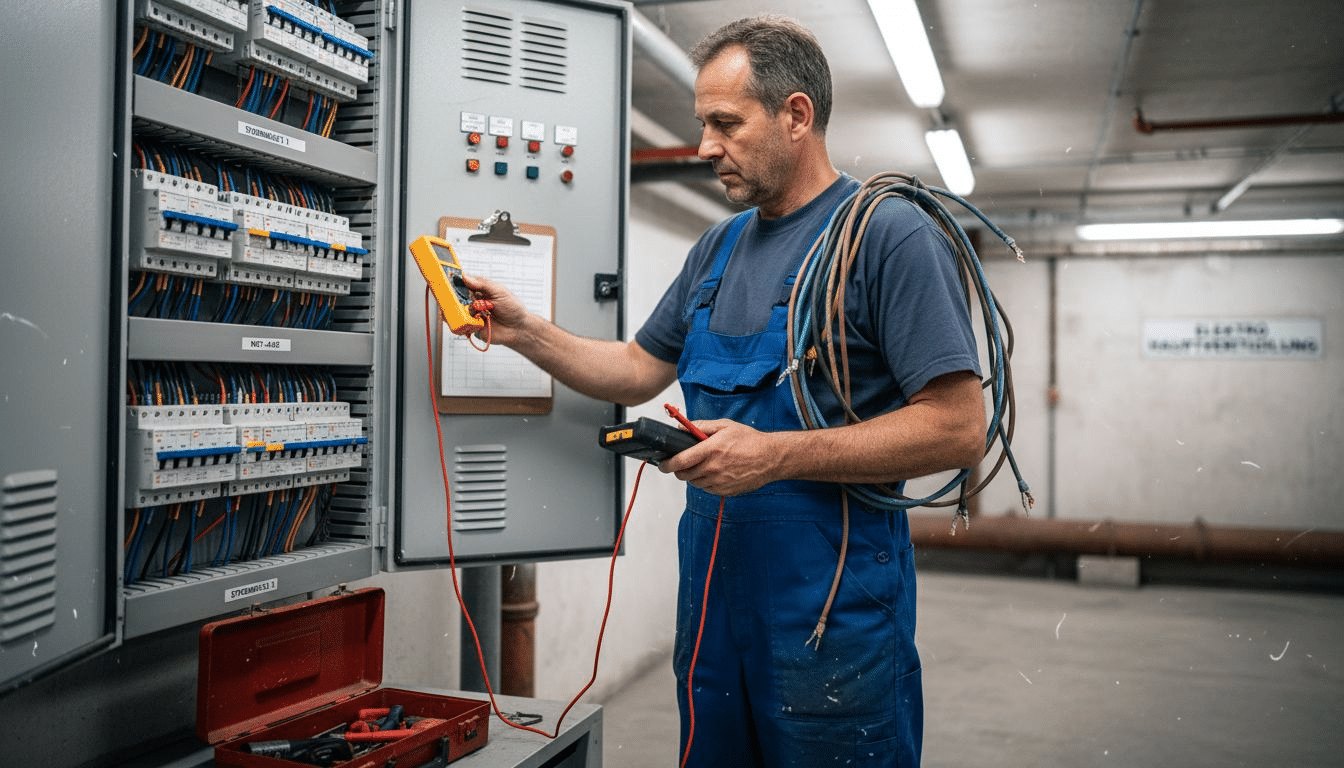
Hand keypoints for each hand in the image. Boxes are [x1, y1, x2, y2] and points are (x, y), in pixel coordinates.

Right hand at [460, 273, 529, 346]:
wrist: (518, 329)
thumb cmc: (512, 308)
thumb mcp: (499, 292)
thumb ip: (483, 284)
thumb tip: (465, 277)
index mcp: (480, 290)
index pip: (464, 283)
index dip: (456, 281)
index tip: (450, 279)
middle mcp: (474, 301)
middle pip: (457, 296)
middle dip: (457, 296)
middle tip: (462, 297)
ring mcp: (472, 314)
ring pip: (458, 310)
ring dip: (464, 309)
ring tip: (477, 310)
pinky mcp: (471, 326)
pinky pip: (461, 324)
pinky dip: (463, 322)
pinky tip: (473, 320)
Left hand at [658, 419, 781, 496]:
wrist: (770, 458)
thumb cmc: (749, 440)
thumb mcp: (724, 426)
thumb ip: (701, 426)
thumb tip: (682, 427)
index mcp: (711, 450)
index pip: (680, 461)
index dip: (667, 464)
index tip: (662, 464)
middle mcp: (713, 468)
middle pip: (684, 475)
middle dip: (678, 469)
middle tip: (682, 463)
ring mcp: (719, 482)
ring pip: (694, 483)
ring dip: (693, 475)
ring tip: (703, 465)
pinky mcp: (726, 491)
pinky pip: (707, 489)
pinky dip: (705, 482)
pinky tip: (714, 472)